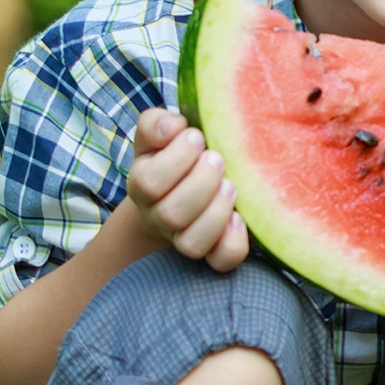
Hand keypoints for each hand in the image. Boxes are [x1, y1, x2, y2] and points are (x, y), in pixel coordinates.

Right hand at [128, 106, 251, 271]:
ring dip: (216, 212)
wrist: (181, 188)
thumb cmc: (173, 154)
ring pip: (193, 243)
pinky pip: (221, 261)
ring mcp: (184, 236)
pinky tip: (240, 218)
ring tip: (231, 185)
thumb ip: (156, 124)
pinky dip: (232, 242)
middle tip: (217, 159)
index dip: (177, 159)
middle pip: (172, 214)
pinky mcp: (212, 251)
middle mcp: (160, 215)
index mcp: (144, 183)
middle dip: (202, 182)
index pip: (149, 182)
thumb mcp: (159, 135)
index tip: (197, 137)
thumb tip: (171, 125)